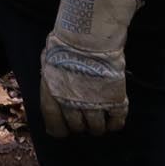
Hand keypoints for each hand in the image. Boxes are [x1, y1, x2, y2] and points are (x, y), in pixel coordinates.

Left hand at [39, 0, 138, 138]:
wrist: (89, 35)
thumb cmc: (66, 44)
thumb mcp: (48, 64)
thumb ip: (51, 81)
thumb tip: (53, 89)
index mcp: (52, 96)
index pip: (55, 126)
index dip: (61, 129)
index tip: (66, 129)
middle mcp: (71, 104)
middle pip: (77, 127)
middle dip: (81, 126)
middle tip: (86, 119)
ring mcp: (93, 103)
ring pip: (96, 128)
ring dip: (98, 127)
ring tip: (101, 121)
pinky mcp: (113, 99)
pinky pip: (116, 122)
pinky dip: (115, 124)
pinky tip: (114, 121)